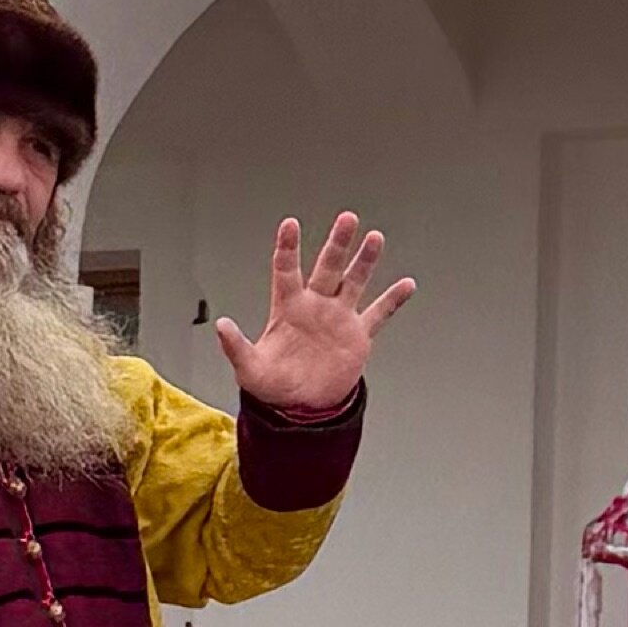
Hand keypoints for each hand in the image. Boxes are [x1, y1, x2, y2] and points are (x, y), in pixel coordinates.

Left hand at [225, 211, 414, 412]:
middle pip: (328, 266)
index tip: (290, 225)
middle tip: (347, 219)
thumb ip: (236, 346)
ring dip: (365, 261)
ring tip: (374, 238)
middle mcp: (315, 306)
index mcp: (288, 308)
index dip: (288, 247)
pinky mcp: (357, 336)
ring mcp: (338, 318)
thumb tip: (221, 326)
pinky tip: (406, 284)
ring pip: (354, 282)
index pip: (287, 270)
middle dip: (338, 243)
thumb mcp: (250, 369)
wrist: (301, 407)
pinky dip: (393, 300)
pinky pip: (378, 313)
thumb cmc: (272, 386)